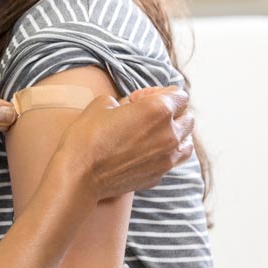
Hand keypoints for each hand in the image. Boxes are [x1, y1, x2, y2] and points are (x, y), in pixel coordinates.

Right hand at [55, 87, 193, 200]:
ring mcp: (167, 158)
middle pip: (187, 117)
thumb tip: (128, 107)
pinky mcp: (159, 175)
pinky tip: (149, 152)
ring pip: (187, 142)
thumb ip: (124, 101)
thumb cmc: (87, 136)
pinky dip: (167, 153)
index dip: (160, 92)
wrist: (80, 174)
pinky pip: (173, 160)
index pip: (179, 95)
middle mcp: (169, 134)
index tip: (142, 98)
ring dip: (176, 134)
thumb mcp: (102, 104)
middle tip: (148, 114)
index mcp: (158, 110)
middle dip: (172, 112)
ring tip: (157, 134)